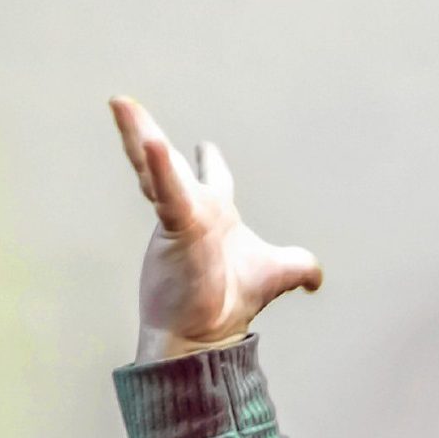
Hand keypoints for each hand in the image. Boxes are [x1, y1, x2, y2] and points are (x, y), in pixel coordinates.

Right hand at [109, 97, 321, 363]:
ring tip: (122, 105)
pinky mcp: (178, 226)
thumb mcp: (277, 273)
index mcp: (216, 213)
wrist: (210, 332)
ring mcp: (183, 215)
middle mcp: (195, 208)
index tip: (204, 147)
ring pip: (155, 167)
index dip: (209, 161)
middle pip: (168, 162)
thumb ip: (300, 267)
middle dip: (147, 134)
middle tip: (126, 106)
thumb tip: (316, 280)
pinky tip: (151, 144)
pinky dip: (160, 169)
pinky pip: (167, 192)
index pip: (214, 178)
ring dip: (138, 134)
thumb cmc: (233, 301)